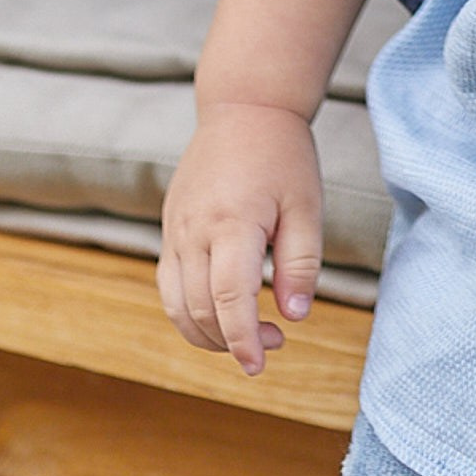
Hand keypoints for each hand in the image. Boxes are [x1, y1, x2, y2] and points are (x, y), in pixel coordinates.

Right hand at [158, 100, 324, 375]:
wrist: (243, 109)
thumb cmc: (282, 156)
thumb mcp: (307, 206)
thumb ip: (301, 263)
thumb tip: (296, 316)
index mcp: (232, 221)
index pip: (228, 299)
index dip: (243, 340)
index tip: (259, 365)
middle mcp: (193, 229)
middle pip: (199, 309)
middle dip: (233, 341)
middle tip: (276, 341)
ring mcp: (174, 229)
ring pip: (176, 304)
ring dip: (207, 334)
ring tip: (248, 335)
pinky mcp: (169, 229)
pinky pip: (169, 285)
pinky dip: (190, 312)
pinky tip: (222, 313)